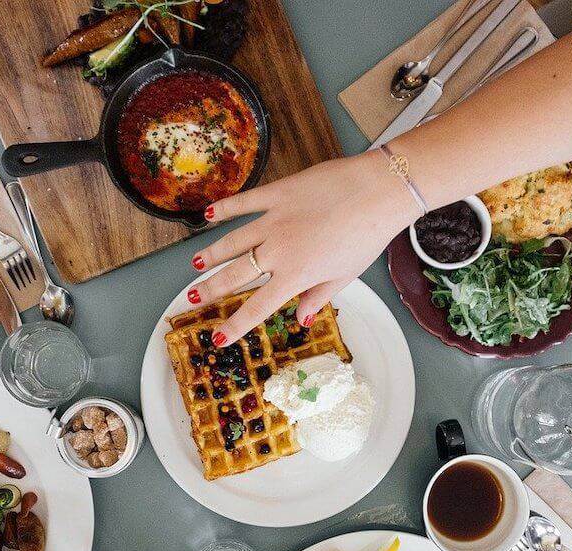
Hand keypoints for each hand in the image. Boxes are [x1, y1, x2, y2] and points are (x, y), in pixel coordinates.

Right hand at [188, 151, 418, 344]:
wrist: (378, 192)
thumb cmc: (368, 236)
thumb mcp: (346, 275)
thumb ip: (319, 297)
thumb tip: (302, 319)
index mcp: (296, 276)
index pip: (257, 307)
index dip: (235, 325)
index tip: (218, 338)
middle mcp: (278, 251)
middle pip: (235, 275)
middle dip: (211, 289)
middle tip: (193, 298)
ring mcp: (274, 220)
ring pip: (232, 241)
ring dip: (211, 254)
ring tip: (195, 265)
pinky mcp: (278, 194)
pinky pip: (244, 203)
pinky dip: (224, 209)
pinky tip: (209, 215)